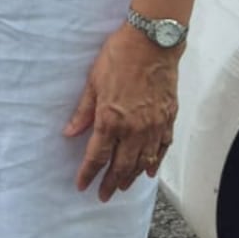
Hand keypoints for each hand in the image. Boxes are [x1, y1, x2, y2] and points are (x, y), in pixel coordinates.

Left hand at [65, 22, 180, 202]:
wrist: (152, 42)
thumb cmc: (120, 56)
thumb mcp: (93, 81)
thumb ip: (83, 111)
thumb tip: (70, 132)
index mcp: (110, 120)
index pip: (97, 156)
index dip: (88, 174)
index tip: (82, 185)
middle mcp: (133, 129)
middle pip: (120, 166)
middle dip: (110, 183)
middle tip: (103, 195)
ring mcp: (153, 126)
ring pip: (142, 161)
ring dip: (131, 176)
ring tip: (123, 186)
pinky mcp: (168, 119)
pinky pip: (162, 148)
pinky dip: (156, 162)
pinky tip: (150, 170)